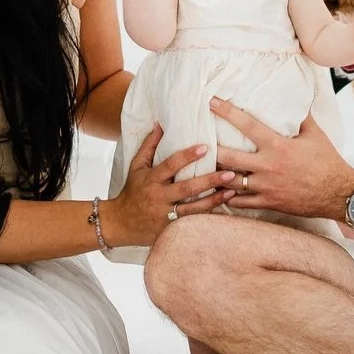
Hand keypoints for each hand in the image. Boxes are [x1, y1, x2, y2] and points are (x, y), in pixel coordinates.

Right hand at [106, 125, 232, 248]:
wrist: (120, 224)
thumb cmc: (131, 190)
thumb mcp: (136, 166)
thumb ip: (149, 145)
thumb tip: (161, 123)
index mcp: (151, 179)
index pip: (170, 165)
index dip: (187, 156)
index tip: (205, 147)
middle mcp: (159, 197)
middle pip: (186, 189)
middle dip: (209, 181)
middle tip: (230, 172)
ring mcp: (165, 215)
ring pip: (193, 209)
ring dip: (214, 200)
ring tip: (233, 191)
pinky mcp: (170, 229)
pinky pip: (192, 223)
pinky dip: (208, 216)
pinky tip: (224, 208)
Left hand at [210, 100, 353, 220]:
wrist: (339, 193)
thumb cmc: (328, 161)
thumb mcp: (315, 135)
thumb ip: (302, 117)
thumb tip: (297, 97)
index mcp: (278, 146)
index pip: (247, 125)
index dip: (227, 112)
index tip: (211, 102)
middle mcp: (268, 166)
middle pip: (228, 157)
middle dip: (210, 149)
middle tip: (196, 142)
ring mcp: (266, 187)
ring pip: (230, 182)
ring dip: (215, 175)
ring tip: (201, 169)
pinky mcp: (269, 202)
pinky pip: (241, 202)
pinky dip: (229, 197)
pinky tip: (220, 192)